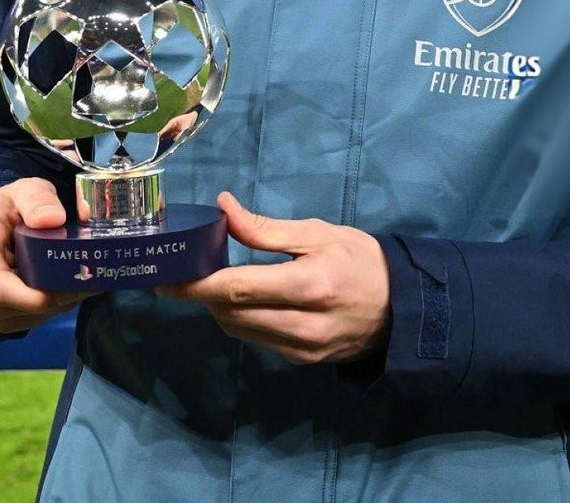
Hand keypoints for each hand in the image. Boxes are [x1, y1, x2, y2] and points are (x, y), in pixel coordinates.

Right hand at [0, 177, 85, 332]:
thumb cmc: (11, 206)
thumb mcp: (25, 189)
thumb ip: (37, 198)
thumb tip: (52, 219)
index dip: (34, 295)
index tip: (70, 287)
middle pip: (14, 305)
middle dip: (56, 297)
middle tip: (91, 278)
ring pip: (24, 317)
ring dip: (57, 304)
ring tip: (81, 278)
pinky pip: (26, 321)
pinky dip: (51, 308)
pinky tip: (66, 287)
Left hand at [161, 192, 389, 364]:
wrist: (402, 309)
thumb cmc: (361, 260)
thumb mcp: (318, 233)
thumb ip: (266, 228)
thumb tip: (223, 208)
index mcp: (308, 286)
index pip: (236, 289)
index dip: (196, 284)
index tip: (167, 276)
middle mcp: (301, 325)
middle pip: (230, 314)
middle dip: (202, 294)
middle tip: (186, 271)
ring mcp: (300, 350)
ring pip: (238, 331)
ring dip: (218, 307)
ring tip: (212, 282)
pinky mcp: (301, 363)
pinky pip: (257, 340)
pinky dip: (241, 319)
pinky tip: (243, 299)